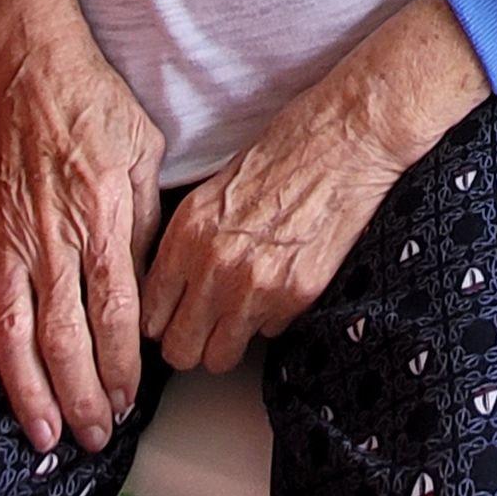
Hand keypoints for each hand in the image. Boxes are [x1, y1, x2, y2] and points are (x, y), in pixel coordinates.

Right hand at [0, 0, 161, 453]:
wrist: (30, 67)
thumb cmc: (96, 108)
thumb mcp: (145, 154)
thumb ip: (146, 223)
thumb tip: (147, 287)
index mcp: (103, 218)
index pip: (116, 313)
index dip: (122, 365)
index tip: (128, 401)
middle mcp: (52, 238)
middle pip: (65, 337)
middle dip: (81, 396)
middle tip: (92, 435)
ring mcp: (4, 238)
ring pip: (13, 333)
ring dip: (29, 390)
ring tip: (43, 432)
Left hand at [143, 63, 412, 377]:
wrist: (346, 137)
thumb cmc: (287, 149)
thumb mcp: (215, 188)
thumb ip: (190, 241)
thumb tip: (176, 285)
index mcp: (188, 233)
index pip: (150, 315)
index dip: (161, 322)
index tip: (173, 320)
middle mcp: (214, 266)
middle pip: (179, 350)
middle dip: (190, 343)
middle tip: (204, 329)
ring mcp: (256, 286)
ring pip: (220, 357)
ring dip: (228, 340)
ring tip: (241, 315)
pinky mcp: (297, 295)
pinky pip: (269, 334)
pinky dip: (272, 318)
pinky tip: (281, 283)